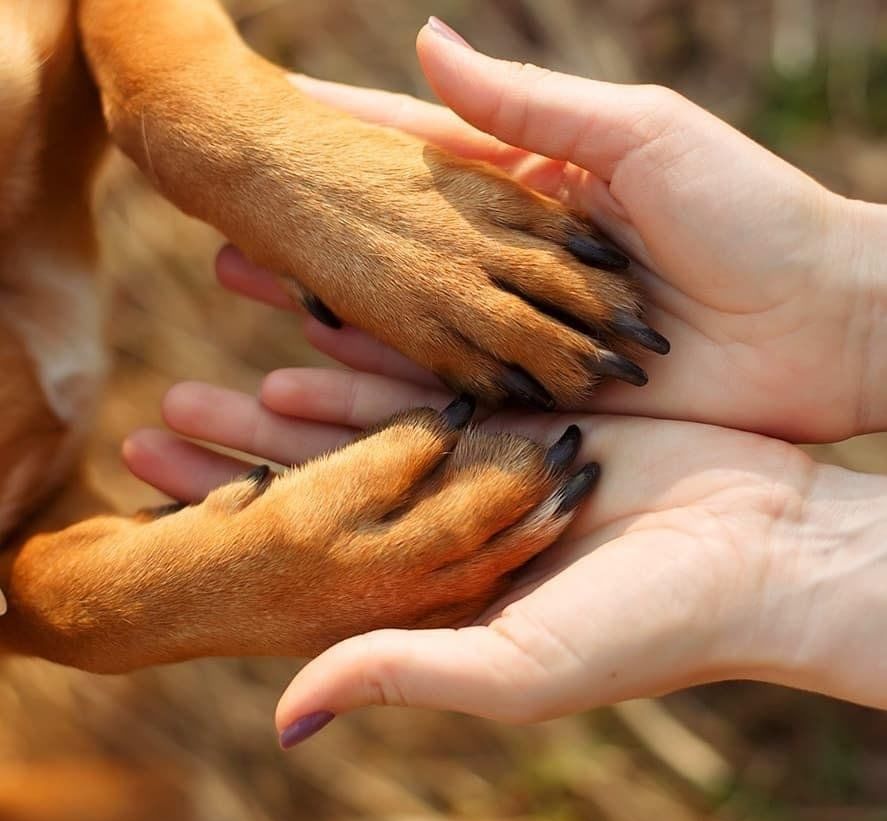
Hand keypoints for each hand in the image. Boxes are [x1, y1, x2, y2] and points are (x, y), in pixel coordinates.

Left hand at [124, 367, 886, 743]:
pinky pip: (427, 380)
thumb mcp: (520, 667)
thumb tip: (284, 713)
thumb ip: (402, 673)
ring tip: (206, 375)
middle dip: (234, 463)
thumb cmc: (652, 626)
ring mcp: (484, 469)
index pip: (307, 566)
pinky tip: (305, 334)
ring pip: (358, 429)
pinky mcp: (525, 416)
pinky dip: (366, 360)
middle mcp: (447, 532)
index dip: (232, 533)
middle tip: (151, 428)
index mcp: (436, 595)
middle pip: (316, 494)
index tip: (153, 509)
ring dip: (282, 402)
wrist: (766, 550)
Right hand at [217, 18, 886, 441]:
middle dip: (310, 239)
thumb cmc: (744, 211)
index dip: (346, 143)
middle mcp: (517, 264)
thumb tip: (427, 42)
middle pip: (393, 248)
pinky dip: (383, 377)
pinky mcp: (540, 393)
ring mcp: (524, 332)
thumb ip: (531, 106)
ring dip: (322, 311)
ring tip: (243, 293)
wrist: (815, 322)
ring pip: (405, 321)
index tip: (277, 127)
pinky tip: (312, 369)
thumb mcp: (638, 136)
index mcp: (537, 193)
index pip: (421, 161)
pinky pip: (448, 385)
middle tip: (224, 231)